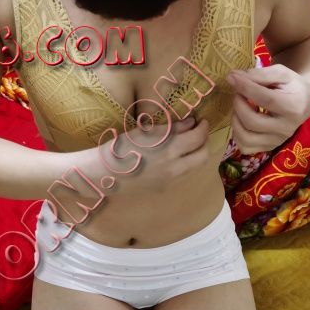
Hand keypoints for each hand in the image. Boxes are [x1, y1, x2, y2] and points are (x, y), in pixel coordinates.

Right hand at [97, 116, 211, 195]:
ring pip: (194, 167)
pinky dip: (185, 163)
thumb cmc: (122, 147)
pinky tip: (174, 156)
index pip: (198, 138)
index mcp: (169, 150)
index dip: (203, 128)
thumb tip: (191, 123)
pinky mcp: (164, 188)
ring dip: (196, 154)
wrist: (105, 173)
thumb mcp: (147, 133)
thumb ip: (172, 128)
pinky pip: (182, 174)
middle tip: (199, 132)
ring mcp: (171, 181)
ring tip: (187, 143)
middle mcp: (174, 168)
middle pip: (203, 156)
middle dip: (205, 142)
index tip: (202, 121)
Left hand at [226, 64, 309, 154]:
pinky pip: (245, 147)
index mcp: (293, 107)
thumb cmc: (292, 85)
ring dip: (235, 120)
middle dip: (239, 104)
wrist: (305, 102)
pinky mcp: (269, 147)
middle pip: (252, 121)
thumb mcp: (281, 73)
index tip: (232, 77)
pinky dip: (237, 134)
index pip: (265, 99)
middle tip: (237, 93)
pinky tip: (241, 121)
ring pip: (246, 137)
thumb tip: (233, 77)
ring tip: (239, 107)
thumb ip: (260, 74)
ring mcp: (277, 141)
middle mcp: (286, 128)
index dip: (245, 87)